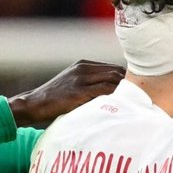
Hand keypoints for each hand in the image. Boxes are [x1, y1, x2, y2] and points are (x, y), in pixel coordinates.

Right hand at [7, 60, 124, 126]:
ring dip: (124, 92)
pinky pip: (103, 92)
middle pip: (116, 72)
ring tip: (133, 105)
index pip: (113, 68)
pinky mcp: (77, 93)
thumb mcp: (72, 84)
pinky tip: (120, 107)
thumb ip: (90, 84)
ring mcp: (80, 80)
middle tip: (138, 100)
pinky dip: (114, 98)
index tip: (135, 92)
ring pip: (112, 81)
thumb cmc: (54, 99)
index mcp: (83, 65)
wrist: (34, 104)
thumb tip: (112, 93)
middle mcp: (83, 69)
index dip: (126, 80)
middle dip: (128, 85)